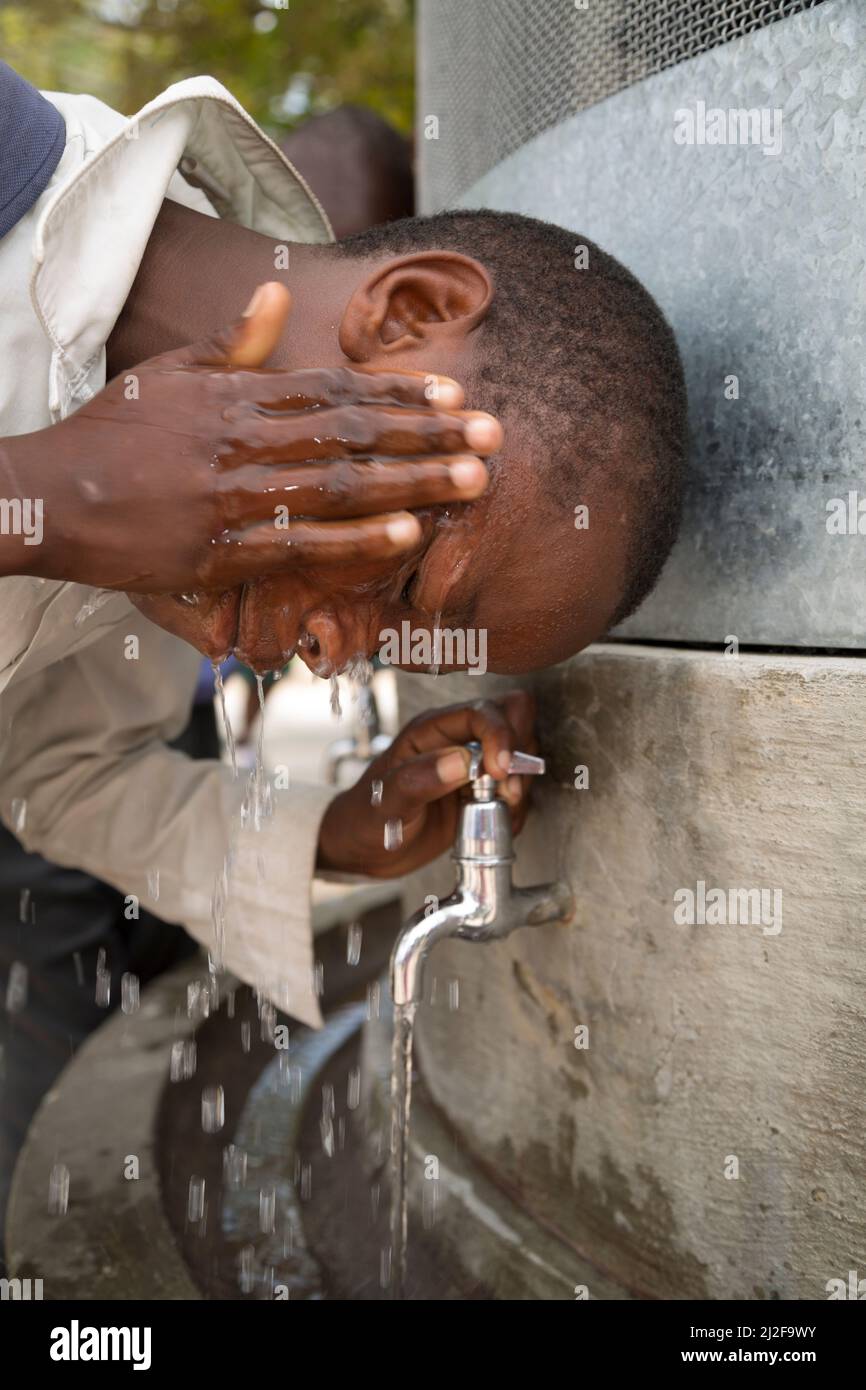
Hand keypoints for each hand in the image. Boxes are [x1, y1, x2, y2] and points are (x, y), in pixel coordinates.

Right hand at [0, 283, 498, 591]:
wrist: (52, 497)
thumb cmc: (110, 434)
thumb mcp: (168, 372)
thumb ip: (231, 342)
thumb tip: (274, 296)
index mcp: (237, 396)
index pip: (335, 390)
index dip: (398, 394)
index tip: (452, 394)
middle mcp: (246, 441)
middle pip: (354, 434)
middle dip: (429, 434)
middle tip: (492, 435)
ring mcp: (237, 497)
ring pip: (342, 484)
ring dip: (413, 480)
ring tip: (473, 479)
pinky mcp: (224, 551)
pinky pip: (303, 544)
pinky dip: (357, 540)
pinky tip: (407, 535)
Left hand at [316, 692, 537, 877]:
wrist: (362, 850)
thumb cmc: (365, 819)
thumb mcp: (386, 803)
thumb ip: (419, 780)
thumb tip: (462, 761)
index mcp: (430, 730)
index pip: (480, 712)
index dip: (500, 735)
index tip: (502, 770)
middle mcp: (455, 741)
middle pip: (511, 721)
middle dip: (517, 754)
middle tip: (505, 791)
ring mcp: (471, 765)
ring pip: (521, 753)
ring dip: (519, 782)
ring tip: (499, 808)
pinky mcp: (481, 791)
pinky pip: (516, 787)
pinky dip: (517, 805)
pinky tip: (496, 821)